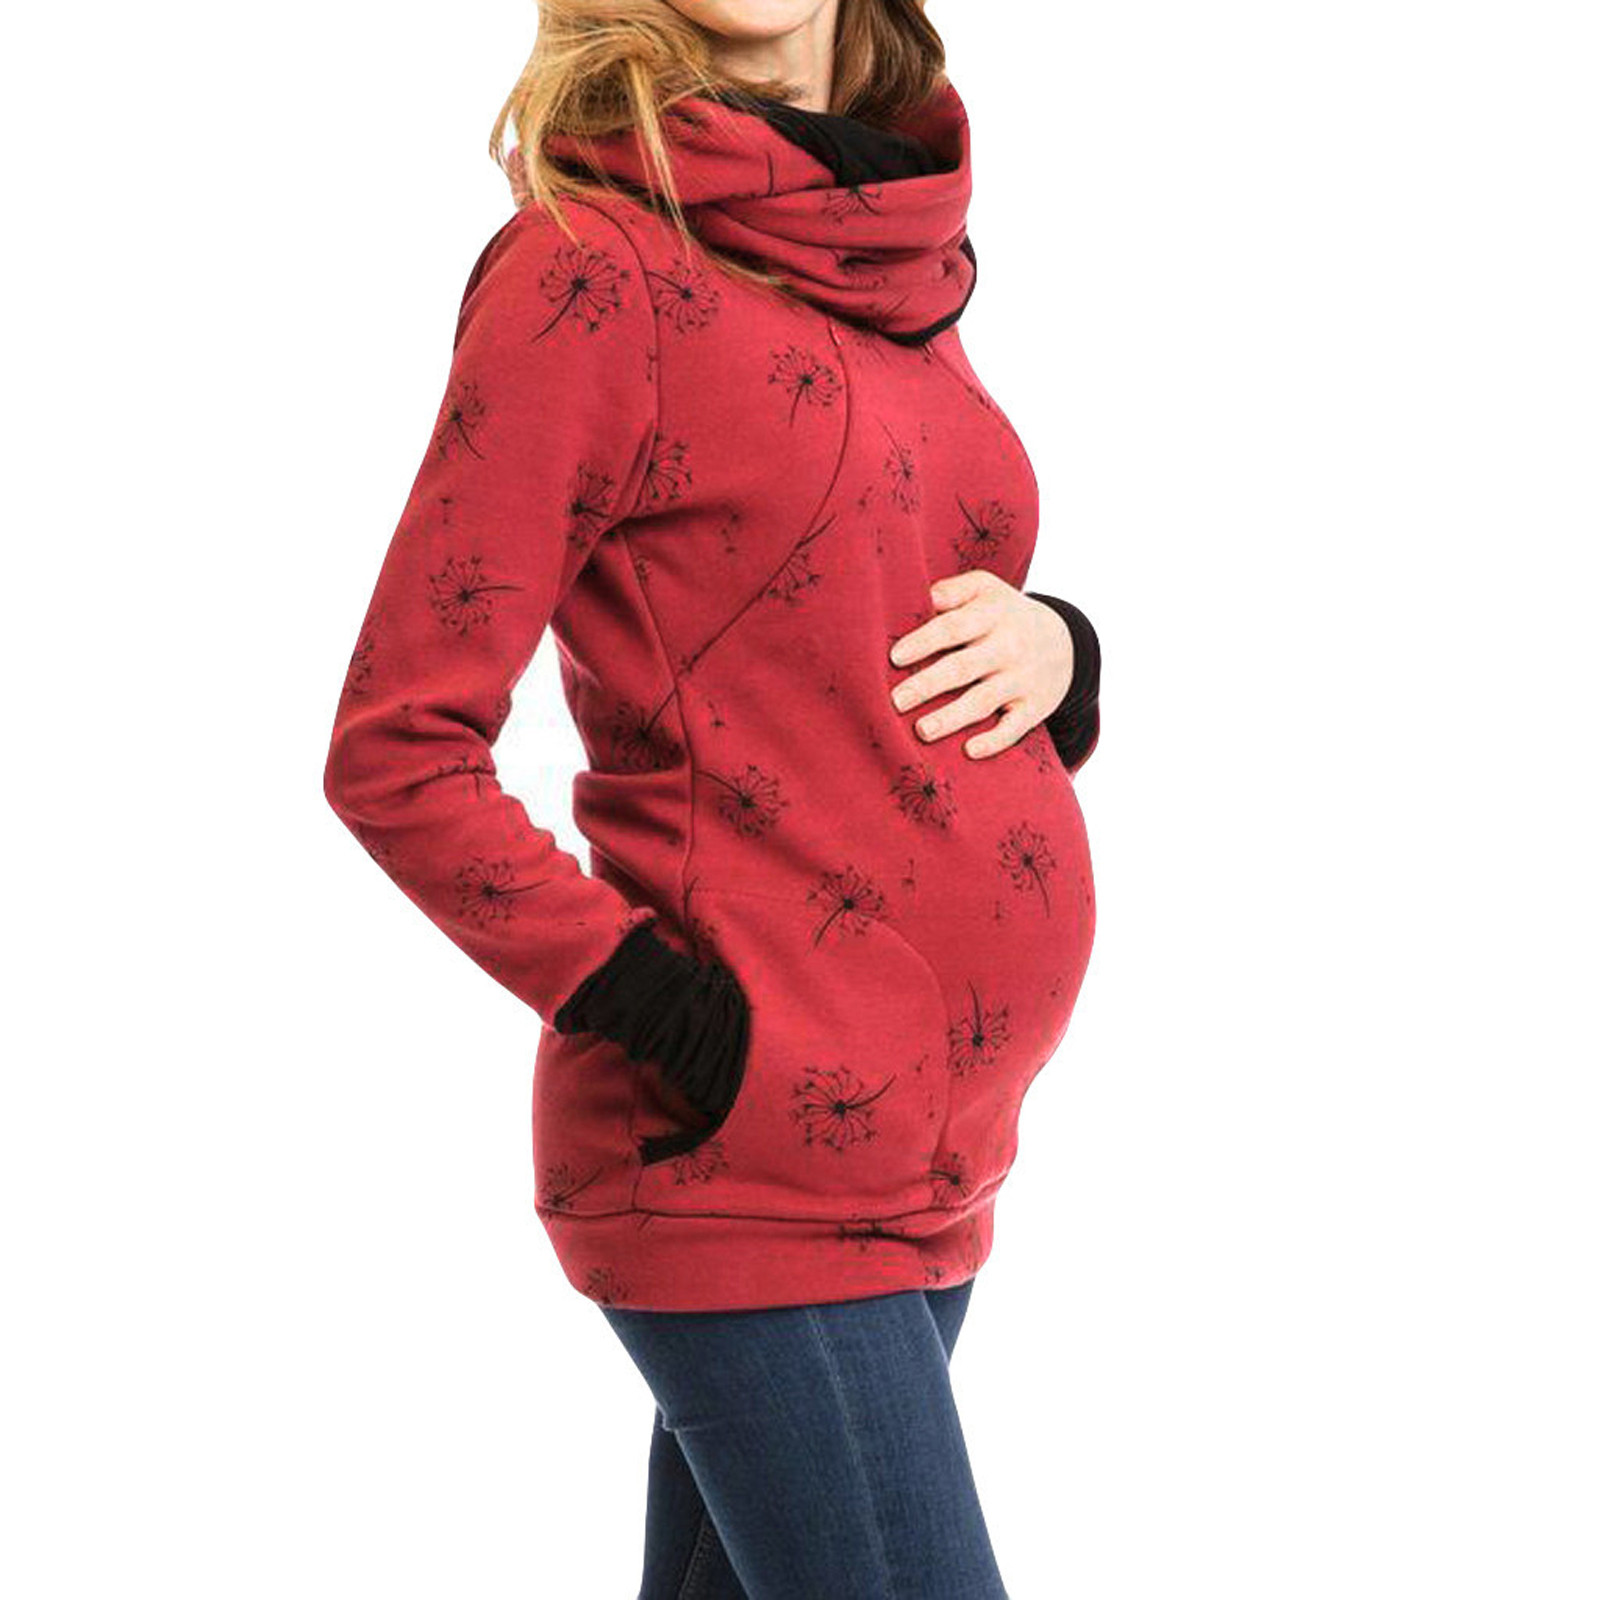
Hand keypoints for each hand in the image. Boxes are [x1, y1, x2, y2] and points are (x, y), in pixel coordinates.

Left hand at [887, 570, 1074, 758]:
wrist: (1065, 642)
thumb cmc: (1006, 615)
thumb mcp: (986, 588)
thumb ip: (953, 590)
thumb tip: (919, 599)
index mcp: (992, 614)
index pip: (953, 628)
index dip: (924, 642)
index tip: (895, 657)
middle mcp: (1008, 647)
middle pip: (963, 667)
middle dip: (928, 685)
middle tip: (897, 700)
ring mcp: (1022, 679)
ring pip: (983, 700)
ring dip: (951, 717)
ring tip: (921, 730)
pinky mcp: (1035, 707)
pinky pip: (1014, 727)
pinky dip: (995, 741)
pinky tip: (970, 751)